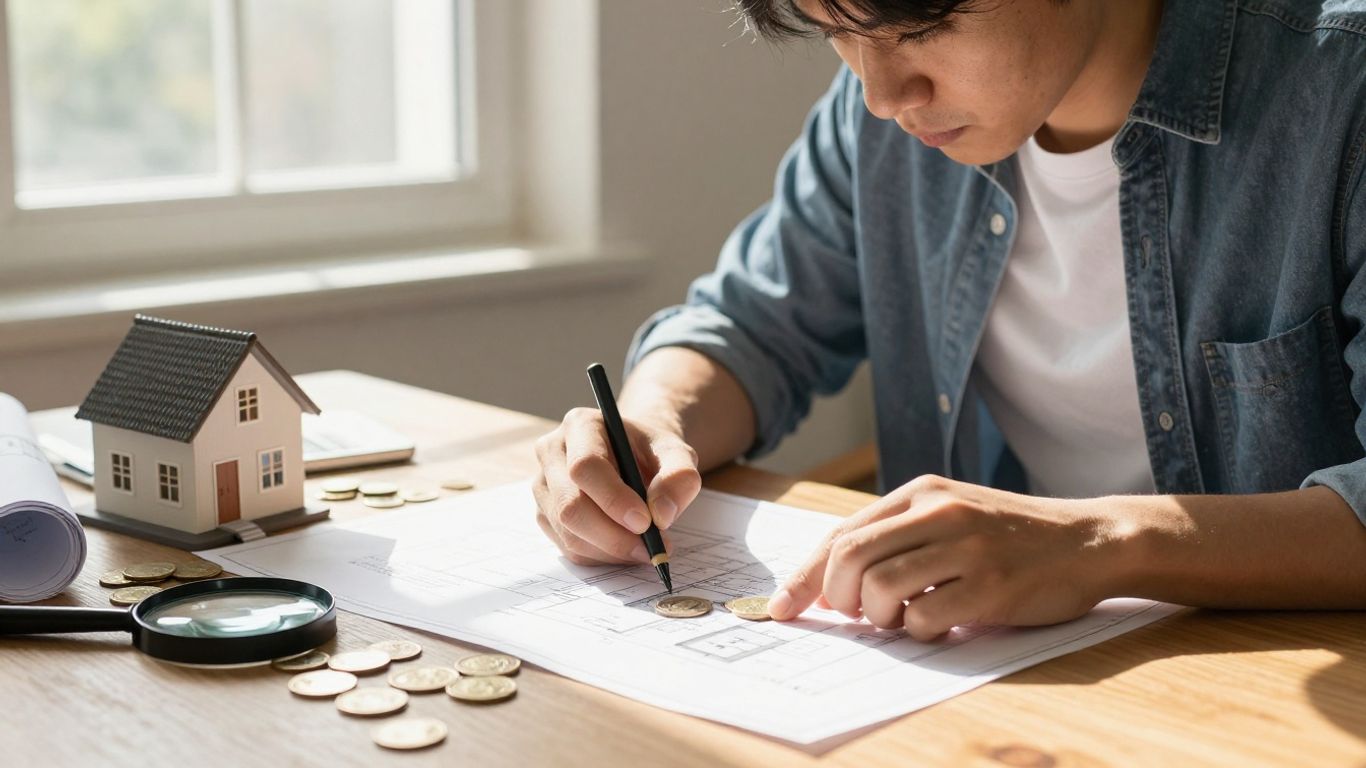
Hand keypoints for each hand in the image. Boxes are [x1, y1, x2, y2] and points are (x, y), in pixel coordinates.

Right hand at [533, 407, 701, 565]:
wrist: (634, 459)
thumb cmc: (652, 453)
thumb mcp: (678, 454)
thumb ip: (679, 477)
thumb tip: (662, 514)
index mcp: (581, 425)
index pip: (585, 466)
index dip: (613, 499)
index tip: (645, 522)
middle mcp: (552, 452)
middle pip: (570, 505)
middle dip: (612, 535)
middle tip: (650, 548)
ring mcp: (543, 485)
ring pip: (568, 531)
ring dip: (610, 550)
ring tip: (644, 548)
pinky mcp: (544, 514)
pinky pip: (567, 547)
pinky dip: (601, 556)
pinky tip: (625, 548)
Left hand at [767, 475, 1120, 640]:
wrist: (1089, 540)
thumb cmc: (1011, 535)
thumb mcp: (951, 513)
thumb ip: (899, 534)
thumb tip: (831, 578)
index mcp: (921, 492)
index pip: (842, 533)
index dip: (806, 575)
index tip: (783, 607)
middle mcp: (940, 513)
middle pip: (850, 558)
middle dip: (835, 597)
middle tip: (855, 615)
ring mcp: (967, 548)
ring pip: (880, 588)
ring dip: (880, 617)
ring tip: (904, 618)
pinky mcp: (992, 587)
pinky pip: (926, 618)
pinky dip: (920, 632)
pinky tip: (941, 624)